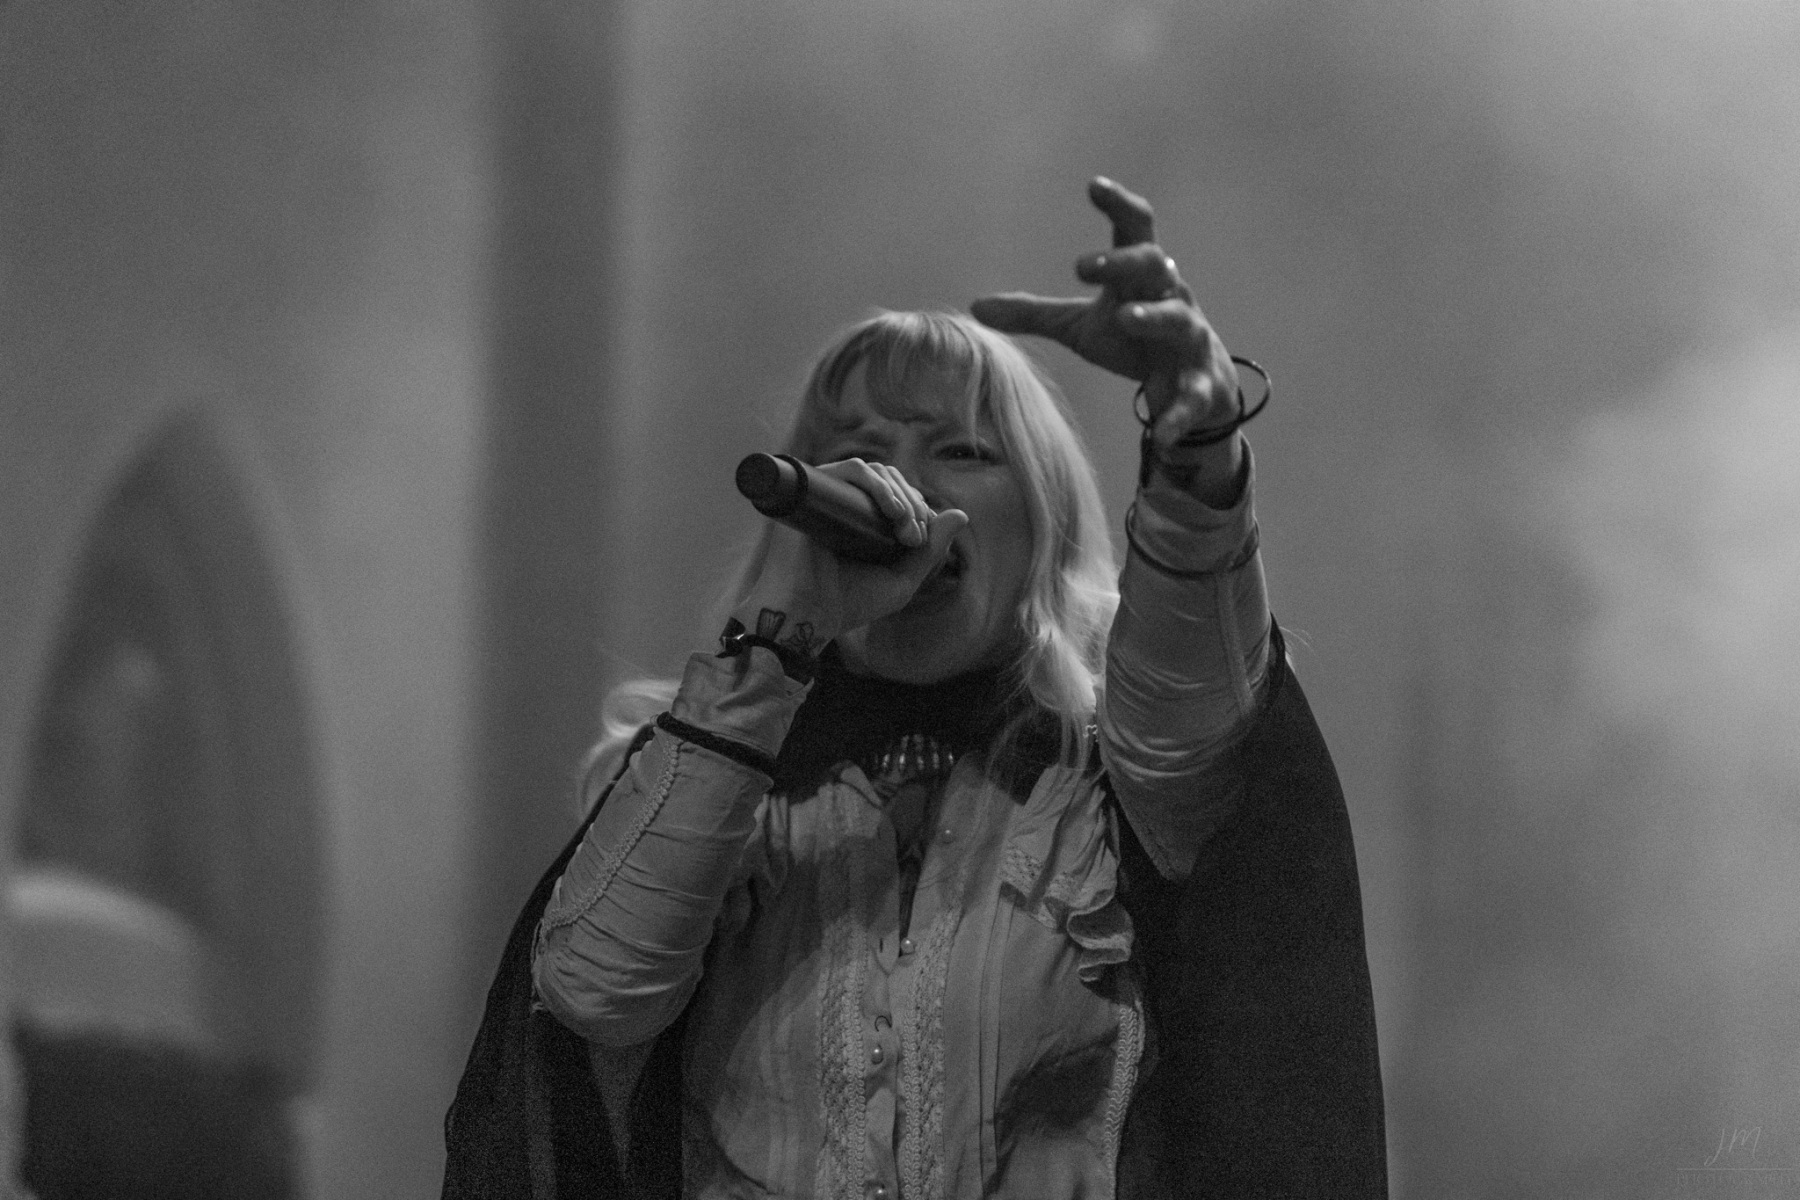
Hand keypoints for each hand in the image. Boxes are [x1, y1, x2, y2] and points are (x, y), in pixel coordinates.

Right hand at [733, 458, 969, 651]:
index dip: (917, 507)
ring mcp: (827, 495)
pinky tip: (891, 510)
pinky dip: (875, 483)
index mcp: (862, 520)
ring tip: (904, 524)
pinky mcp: (812, 492)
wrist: (809, 615)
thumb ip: (931, 550)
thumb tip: (961, 514)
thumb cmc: (850, 602)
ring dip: (897, 493)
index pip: (897, 493)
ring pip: (872, 471)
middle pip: (887, 478)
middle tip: (913, 536)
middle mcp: (844, 503)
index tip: (920, 539)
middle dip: (911, 502)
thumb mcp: (902, 579)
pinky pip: (849, 469)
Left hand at [970, 177, 1242, 466]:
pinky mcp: (1200, 384)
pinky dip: (1177, 413)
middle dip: (1122, 262)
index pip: (1135, 230)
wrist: (1193, 384)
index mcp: (1140, 278)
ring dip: (1153, 316)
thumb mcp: (1079, 327)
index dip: (1118, 205)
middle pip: (1155, 265)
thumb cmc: (1133, 340)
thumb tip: (974, 307)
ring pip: (1179, 320)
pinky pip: (1192, 395)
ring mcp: (1188, 340)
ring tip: (1124, 318)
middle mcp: (1169, 299)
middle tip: (1083, 266)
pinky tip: (1159, 432)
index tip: (1093, 186)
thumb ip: (1033, 315)